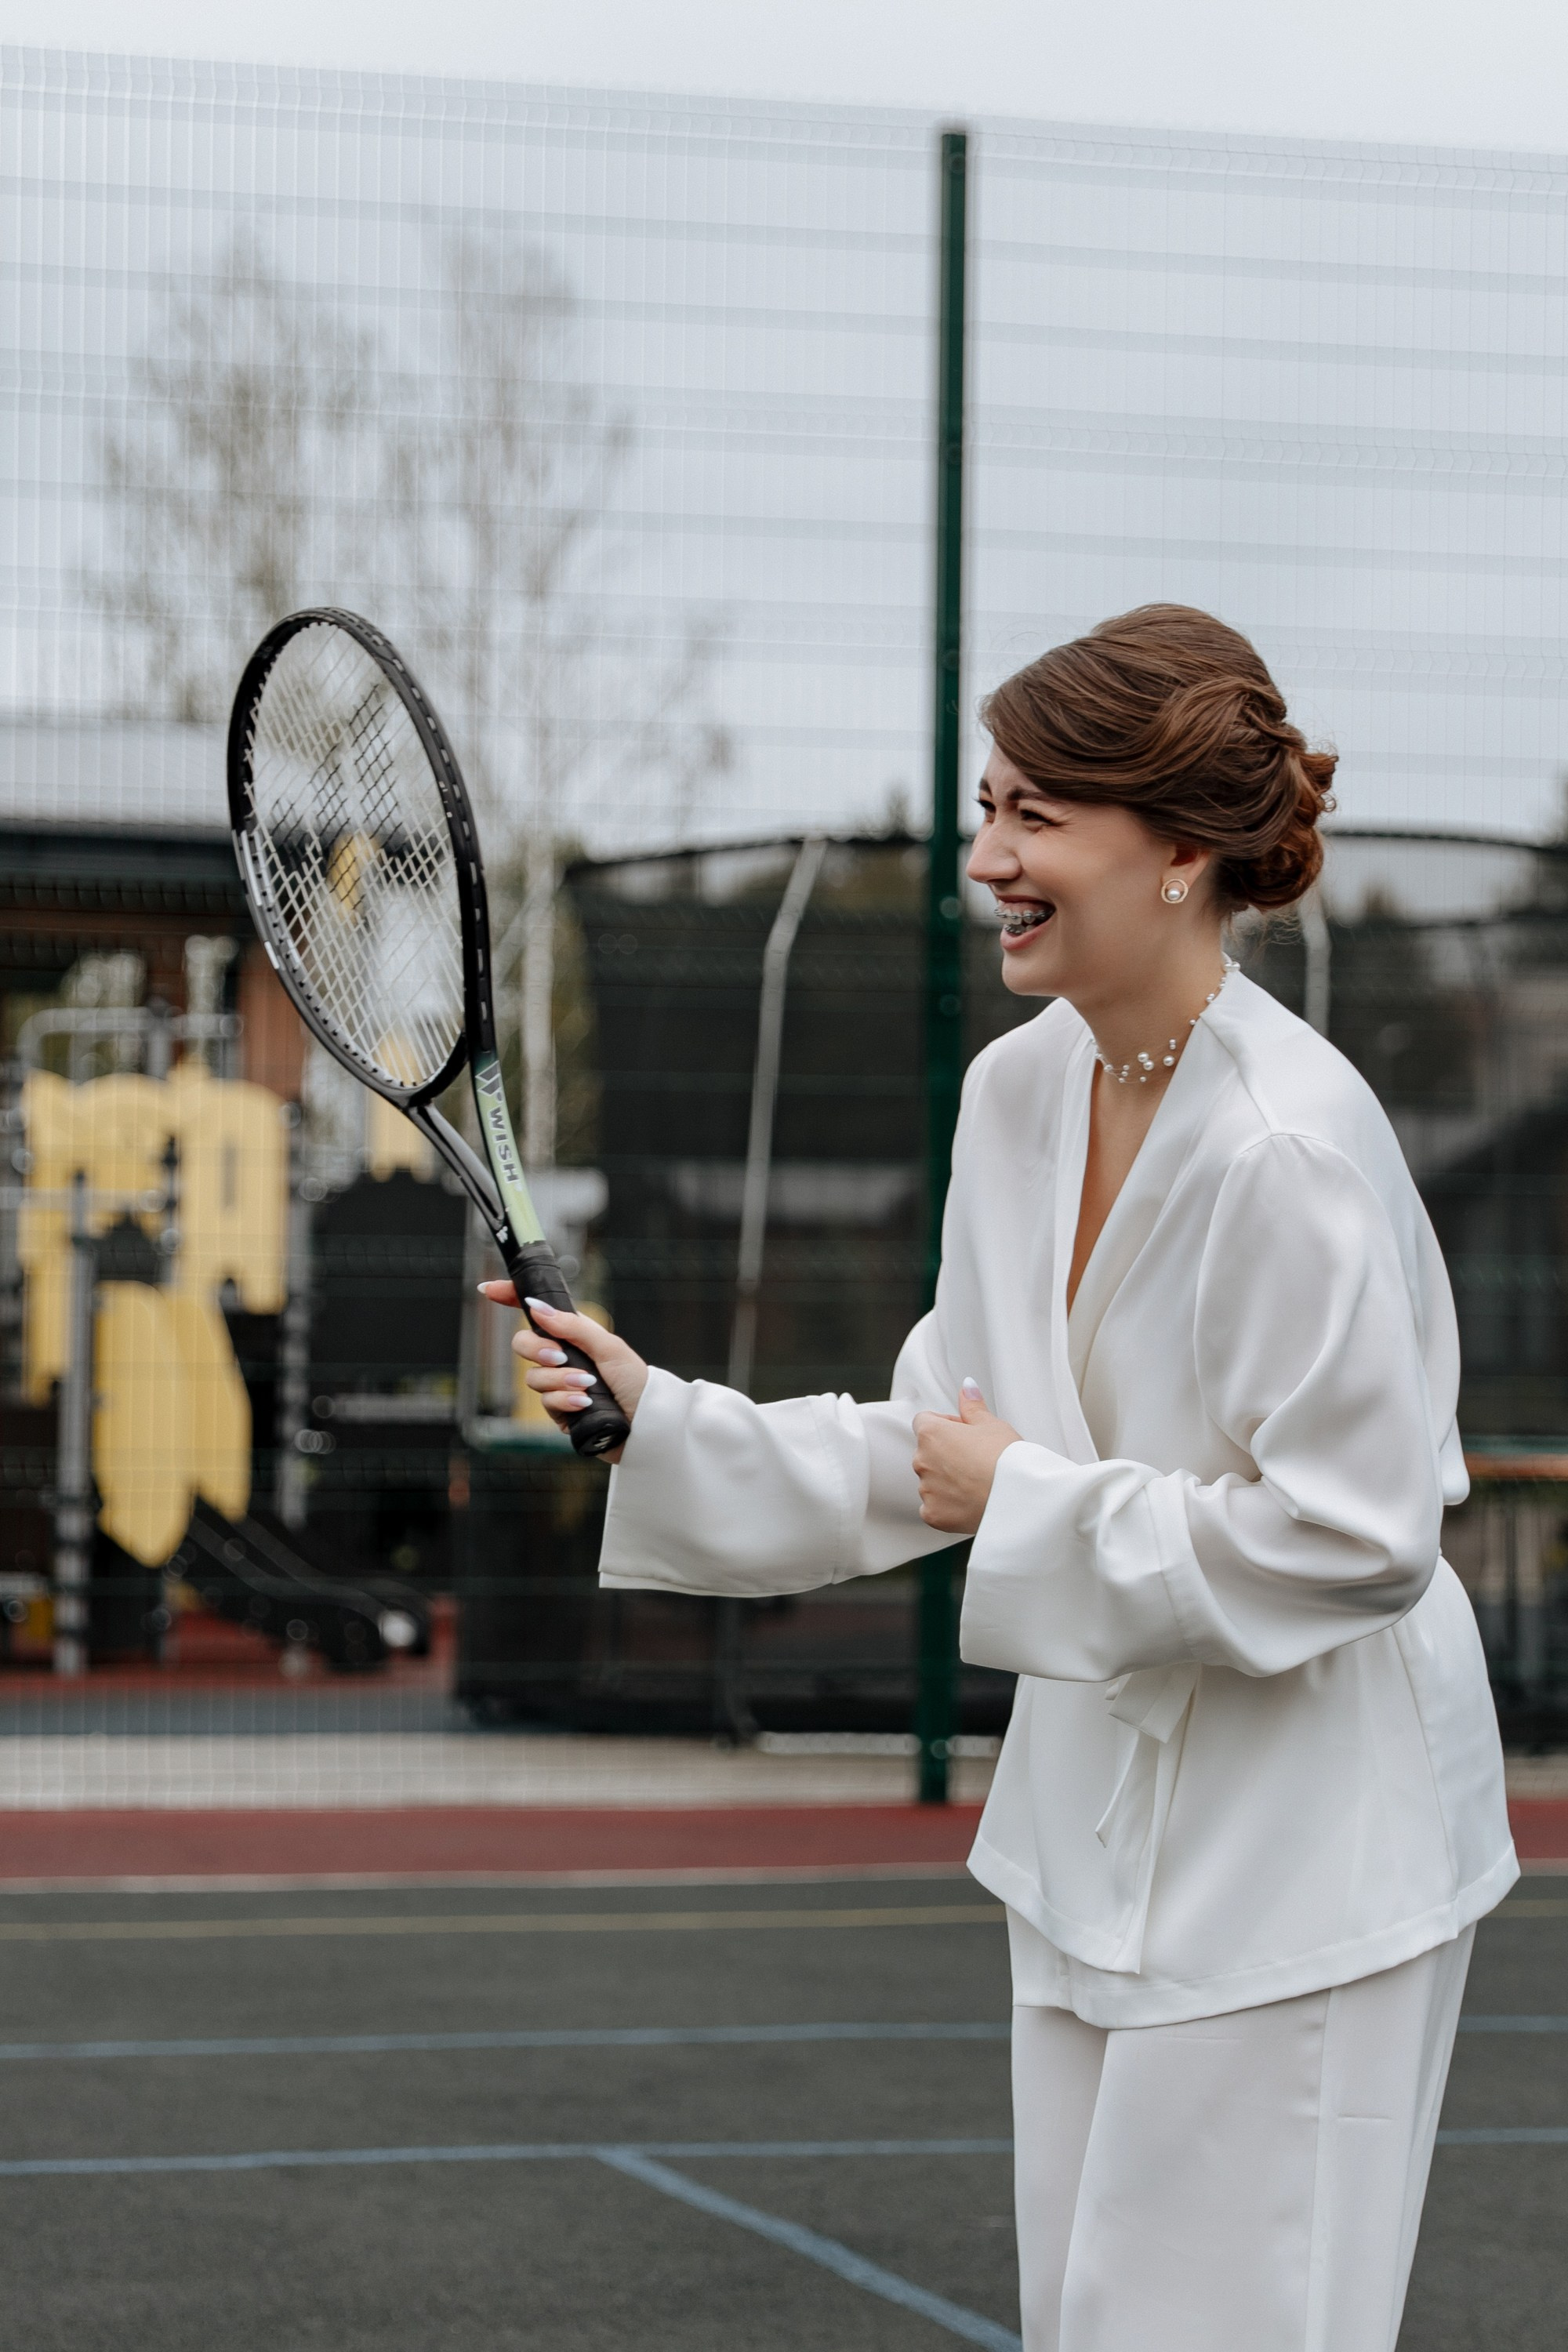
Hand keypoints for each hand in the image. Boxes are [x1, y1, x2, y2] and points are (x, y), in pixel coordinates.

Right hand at [478, 1284, 649, 1462]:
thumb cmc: (636, 1382)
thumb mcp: (609, 1347)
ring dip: (559, 1381)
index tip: (489, 1290)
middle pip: (523, 1344)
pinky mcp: (560, 1411)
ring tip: (587, 1387)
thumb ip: (574, 1327)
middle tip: (559, 1357)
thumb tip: (537, 1307)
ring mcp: (559, 1384)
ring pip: (533, 1377)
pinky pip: (546, 1402)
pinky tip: (584, 1404)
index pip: (538, 1314)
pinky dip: (565, 1401)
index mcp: (575, 1334)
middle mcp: (563, 1357)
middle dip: (536, 1349)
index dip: (512, 1298)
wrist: (647, 1425)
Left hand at [912, 1379, 1019, 1534]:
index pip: (925, 1421)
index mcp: (931, 1434)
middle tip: (977, 1459)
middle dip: (947, 1454)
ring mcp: (926, 1490)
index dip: (947, 1425)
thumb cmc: (1007, 1459)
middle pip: (928, 1452)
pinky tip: (970, 1501)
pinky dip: (947, 1505)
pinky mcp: (933, 1514)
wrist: (1019, 1498)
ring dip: (947, 1480)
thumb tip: (966, 1386)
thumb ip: (972, 1406)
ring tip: (977, 1482)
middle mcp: (922, 1461)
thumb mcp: (992, 1424)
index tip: (966, 1433)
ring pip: (931, 1480)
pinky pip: (933, 1506)